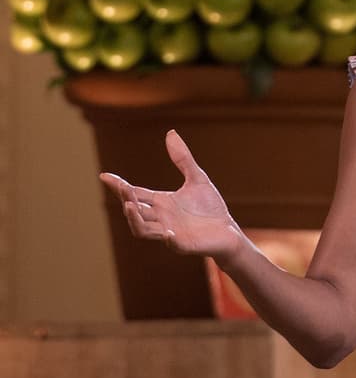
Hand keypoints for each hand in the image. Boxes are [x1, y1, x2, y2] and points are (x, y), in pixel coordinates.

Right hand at [99, 130, 244, 263]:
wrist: (229, 231)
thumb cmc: (210, 208)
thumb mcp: (197, 178)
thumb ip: (183, 159)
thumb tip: (170, 132)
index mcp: (161, 203)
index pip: (135, 193)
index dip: (119, 186)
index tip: (104, 176)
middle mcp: (161, 218)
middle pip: (135, 211)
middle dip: (126, 200)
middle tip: (123, 188)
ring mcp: (170, 233)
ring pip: (143, 230)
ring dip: (135, 220)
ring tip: (130, 206)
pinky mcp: (185, 244)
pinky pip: (173, 244)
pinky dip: (168, 239)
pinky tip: (167, 232)